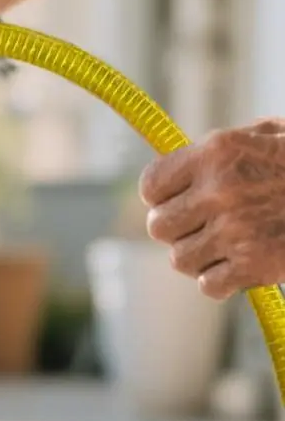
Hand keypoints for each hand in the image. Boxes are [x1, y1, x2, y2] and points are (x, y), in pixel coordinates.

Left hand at [139, 119, 284, 298]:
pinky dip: (221, 281)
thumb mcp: (269, 135)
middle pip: (159, 227)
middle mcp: (219, 190)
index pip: (151, 185)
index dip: (160, 197)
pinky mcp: (255, 265)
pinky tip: (240, 267)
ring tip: (225, 246)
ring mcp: (236, 230)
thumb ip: (220, 149)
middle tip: (201, 227)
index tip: (174, 200)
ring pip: (180, 259)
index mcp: (216, 152)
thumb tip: (176, 161)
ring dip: (199, 257)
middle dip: (177, 230)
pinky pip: (209, 285)